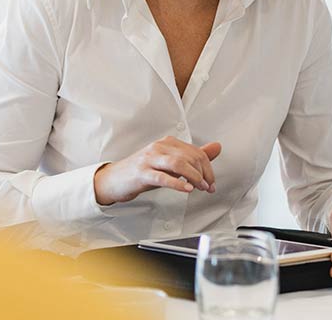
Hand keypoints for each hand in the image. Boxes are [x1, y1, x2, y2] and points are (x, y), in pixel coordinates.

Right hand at [93, 136, 221, 204]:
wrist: (114, 179)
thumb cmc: (143, 171)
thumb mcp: (170, 163)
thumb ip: (193, 156)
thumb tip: (217, 147)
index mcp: (167, 142)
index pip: (195, 151)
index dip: (208, 167)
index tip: (211, 182)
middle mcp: (159, 147)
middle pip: (189, 157)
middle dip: (203, 174)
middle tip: (208, 187)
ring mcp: (149, 159)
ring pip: (178, 163)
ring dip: (193, 177)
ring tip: (200, 188)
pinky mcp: (142, 173)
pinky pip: (162, 177)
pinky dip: (177, 183)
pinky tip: (186, 189)